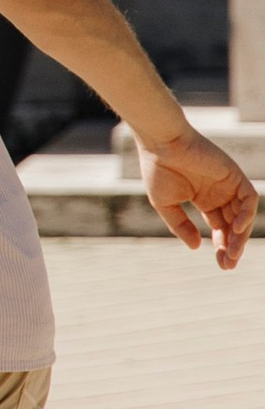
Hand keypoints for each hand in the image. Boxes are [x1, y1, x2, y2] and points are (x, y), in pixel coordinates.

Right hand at [137, 123, 253, 265]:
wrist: (160, 143)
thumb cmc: (157, 169)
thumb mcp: (165, 204)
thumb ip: (181, 225)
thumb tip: (197, 247)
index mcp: (203, 199)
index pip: (220, 227)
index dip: (222, 246)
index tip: (223, 265)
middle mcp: (219, 193)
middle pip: (233, 225)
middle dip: (233, 246)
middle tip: (228, 264)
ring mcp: (228, 184)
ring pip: (243, 215)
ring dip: (240, 235)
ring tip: (232, 253)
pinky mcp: (234, 174)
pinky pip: (249, 197)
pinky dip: (246, 214)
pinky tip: (236, 229)